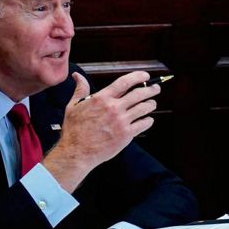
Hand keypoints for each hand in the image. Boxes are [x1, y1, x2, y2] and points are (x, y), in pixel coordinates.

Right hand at [43, 71, 158, 191]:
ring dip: (151, 104)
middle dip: (151, 89)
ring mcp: (121, 121)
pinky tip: (147, 119)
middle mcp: (114, 108)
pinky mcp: (126, 135)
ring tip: (152, 104)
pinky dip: (148, 120)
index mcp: (102, 98)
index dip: (138, 76)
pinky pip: (144, 124)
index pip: (125, 82)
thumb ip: (80, 89)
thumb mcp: (73, 106)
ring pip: (145, 108)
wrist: (77, 152)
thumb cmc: (74, 130)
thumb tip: (77, 76)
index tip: (145, 76)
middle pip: (140, 93)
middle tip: (155, 89)